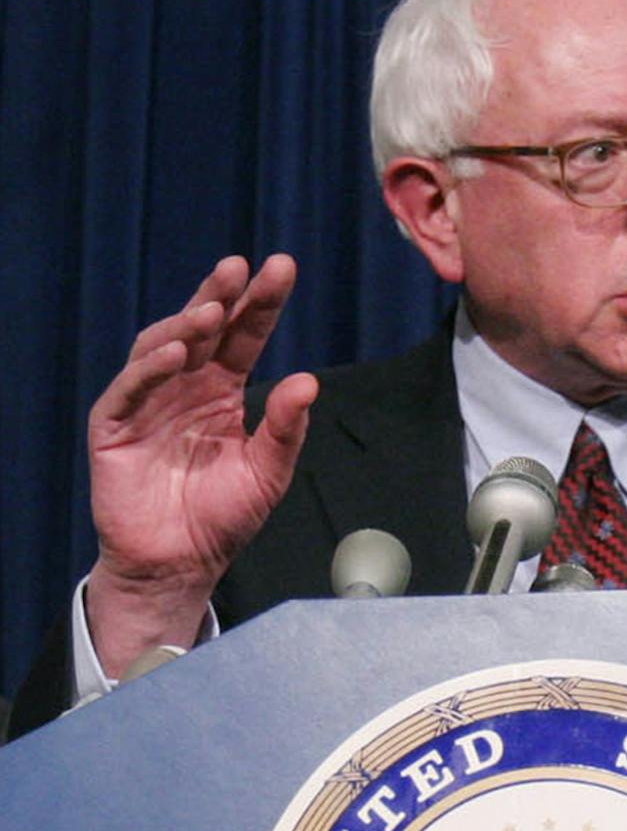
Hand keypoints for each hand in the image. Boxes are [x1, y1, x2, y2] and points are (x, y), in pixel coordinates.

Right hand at [81, 255, 318, 675]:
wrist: (180, 563)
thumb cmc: (224, 516)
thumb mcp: (268, 472)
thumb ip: (285, 428)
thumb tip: (308, 381)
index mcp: (223, 391)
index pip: (243, 336)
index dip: (259, 303)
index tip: (282, 267)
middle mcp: (184, 387)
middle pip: (201, 330)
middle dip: (220, 296)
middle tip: (241, 267)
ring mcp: (147, 403)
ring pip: (160, 348)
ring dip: (184, 325)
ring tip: (211, 310)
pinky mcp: (114, 426)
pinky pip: (129, 389)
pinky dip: (149, 368)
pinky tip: (174, 351)